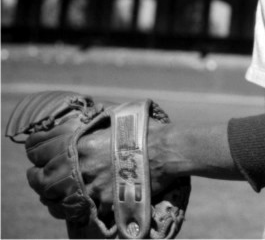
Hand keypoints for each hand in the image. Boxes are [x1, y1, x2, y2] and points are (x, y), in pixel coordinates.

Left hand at [26, 119, 171, 222]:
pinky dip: (70, 209)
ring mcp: (90, 186)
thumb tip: (82, 122)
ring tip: (49, 194)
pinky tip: (71, 205)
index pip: (40, 148)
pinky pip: (77, 211)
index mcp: (80, 142)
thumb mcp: (116, 117)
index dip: (34, 149)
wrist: (166, 151)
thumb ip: (94, 123)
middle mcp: (80, 165)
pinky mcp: (102, 203)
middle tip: (36, 176)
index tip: (35, 152)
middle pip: (41, 178)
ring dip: (48, 196)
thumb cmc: (144, 130)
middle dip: (36, 177)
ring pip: (53, 198)